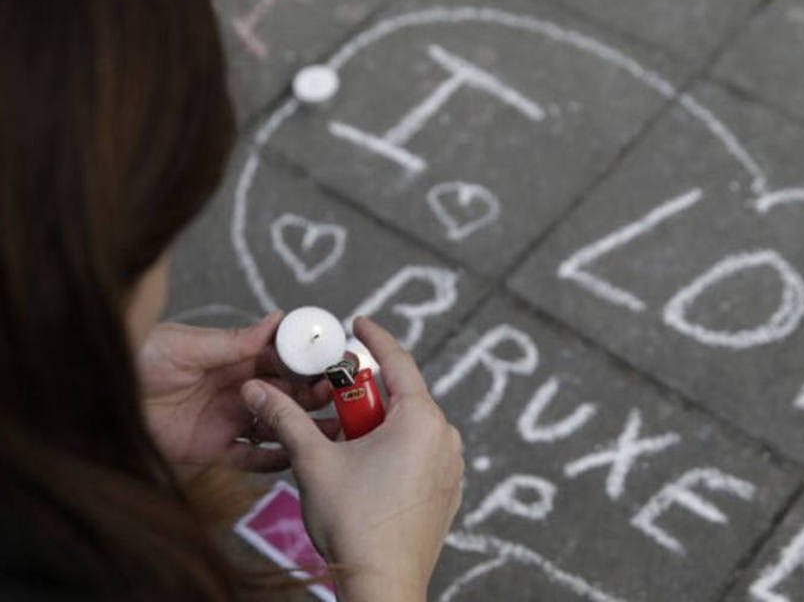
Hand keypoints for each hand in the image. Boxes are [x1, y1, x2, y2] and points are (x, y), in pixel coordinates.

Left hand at [138, 312, 337, 473]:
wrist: (100, 395)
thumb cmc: (139, 358)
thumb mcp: (187, 345)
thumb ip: (234, 340)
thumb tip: (278, 318)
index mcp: (235, 360)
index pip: (282, 360)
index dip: (308, 362)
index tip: (333, 361)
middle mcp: (237, 390)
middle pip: (286, 394)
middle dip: (314, 395)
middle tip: (339, 396)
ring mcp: (227, 420)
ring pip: (276, 426)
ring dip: (302, 428)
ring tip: (333, 430)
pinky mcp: (212, 449)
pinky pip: (249, 458)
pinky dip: (272, 460)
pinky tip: (295, 458)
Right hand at [240, 317, 463, 601]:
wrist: (382, 585)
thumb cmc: (355, 525)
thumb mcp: (313, 461)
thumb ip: (286, 418)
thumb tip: (257, 391)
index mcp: (420, 419)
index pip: (397, 361)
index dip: (373, 338)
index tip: (358, 323)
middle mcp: (444, 436)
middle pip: (400, 397)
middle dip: (363, 395)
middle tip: (330, 403)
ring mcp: (450, 465)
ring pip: (408, 427)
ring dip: (376, 426)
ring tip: (342, 446)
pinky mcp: (448, 490)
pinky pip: (420, 453)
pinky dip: (393, 450)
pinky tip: (365, 470)